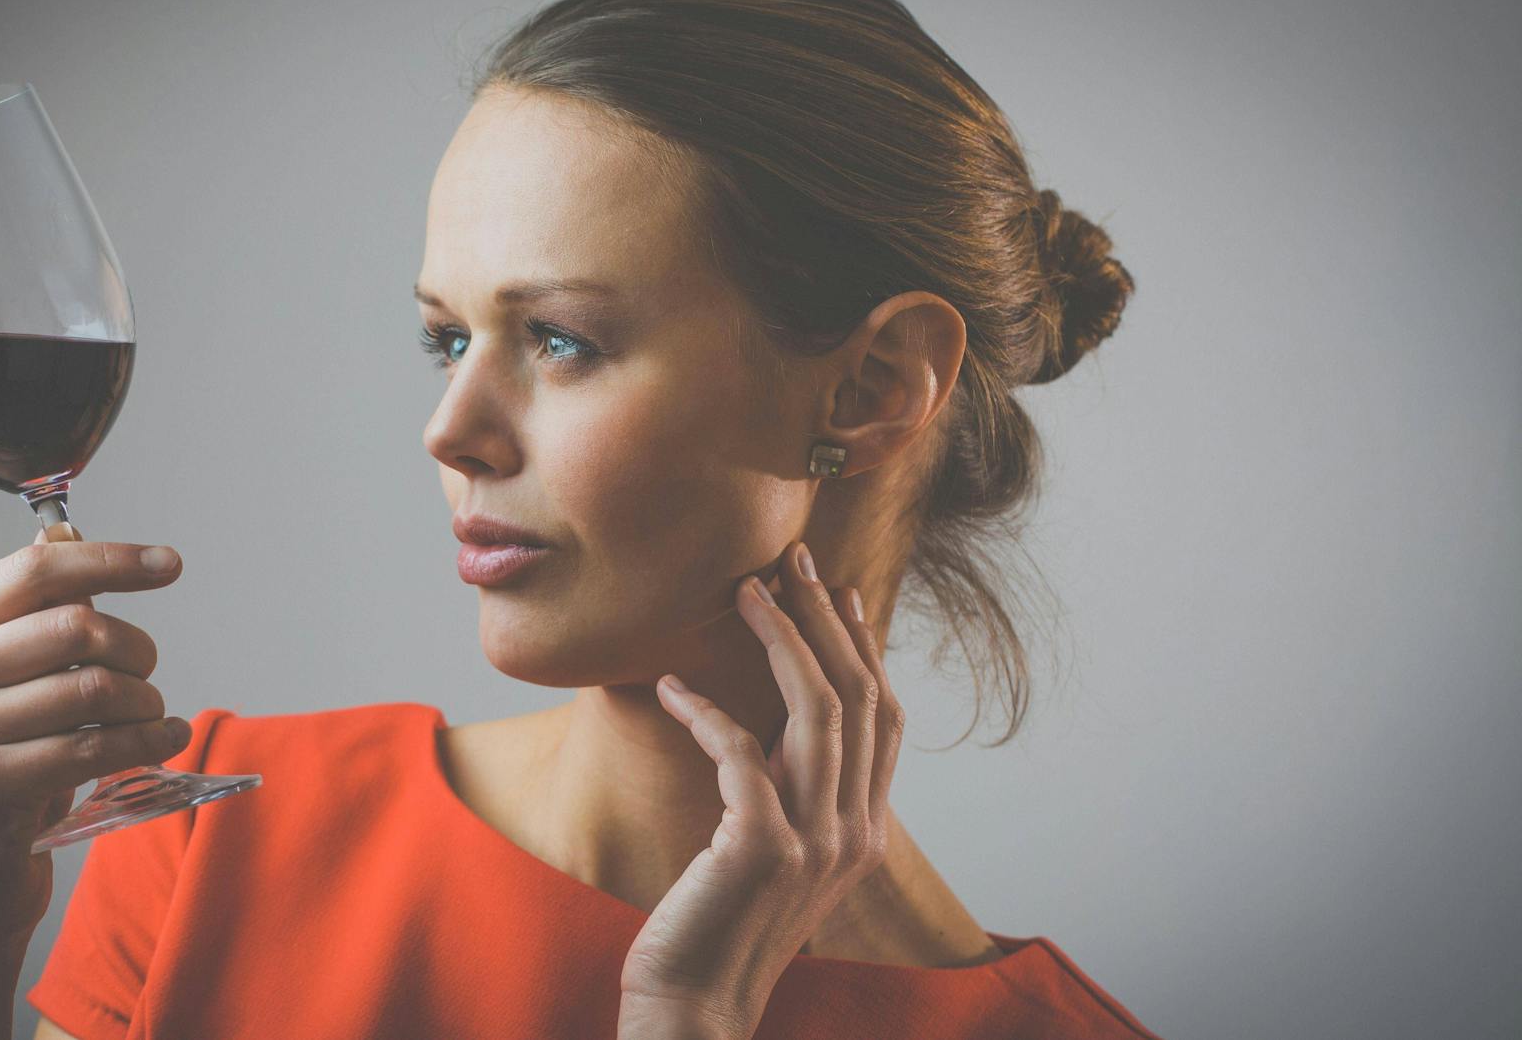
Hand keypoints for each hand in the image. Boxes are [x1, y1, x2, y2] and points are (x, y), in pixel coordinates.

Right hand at [0, 522, 190, 951]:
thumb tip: (65, 529)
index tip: (171, 564)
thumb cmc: (1, 757)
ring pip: (94, 687)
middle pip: (76, 625)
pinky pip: (93, 746)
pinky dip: (147, 740)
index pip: (37, 570)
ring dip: (147, 702)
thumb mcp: (8, 675)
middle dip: (137, 648)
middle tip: (149, 675)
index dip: (112, 560)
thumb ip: (36, 606)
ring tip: (153, 716)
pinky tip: (166, 740)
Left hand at [618, 540, 904, 1039]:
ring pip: (815, 710)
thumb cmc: (718, 927)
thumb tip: (776, 731)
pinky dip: (706, 709)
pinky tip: (672, 684)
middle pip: (857, 698)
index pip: (883, 721)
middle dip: (827, 620)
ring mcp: (814, 842)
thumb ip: (791, 800)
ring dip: (780, 638)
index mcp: (864, 834)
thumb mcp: (772, 857)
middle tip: (793, 561)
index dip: (864, 650)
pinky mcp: (760, 847)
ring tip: (746, 590)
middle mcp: (853, 834)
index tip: (841, 593)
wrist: (694, 1006)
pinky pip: (740, 750)